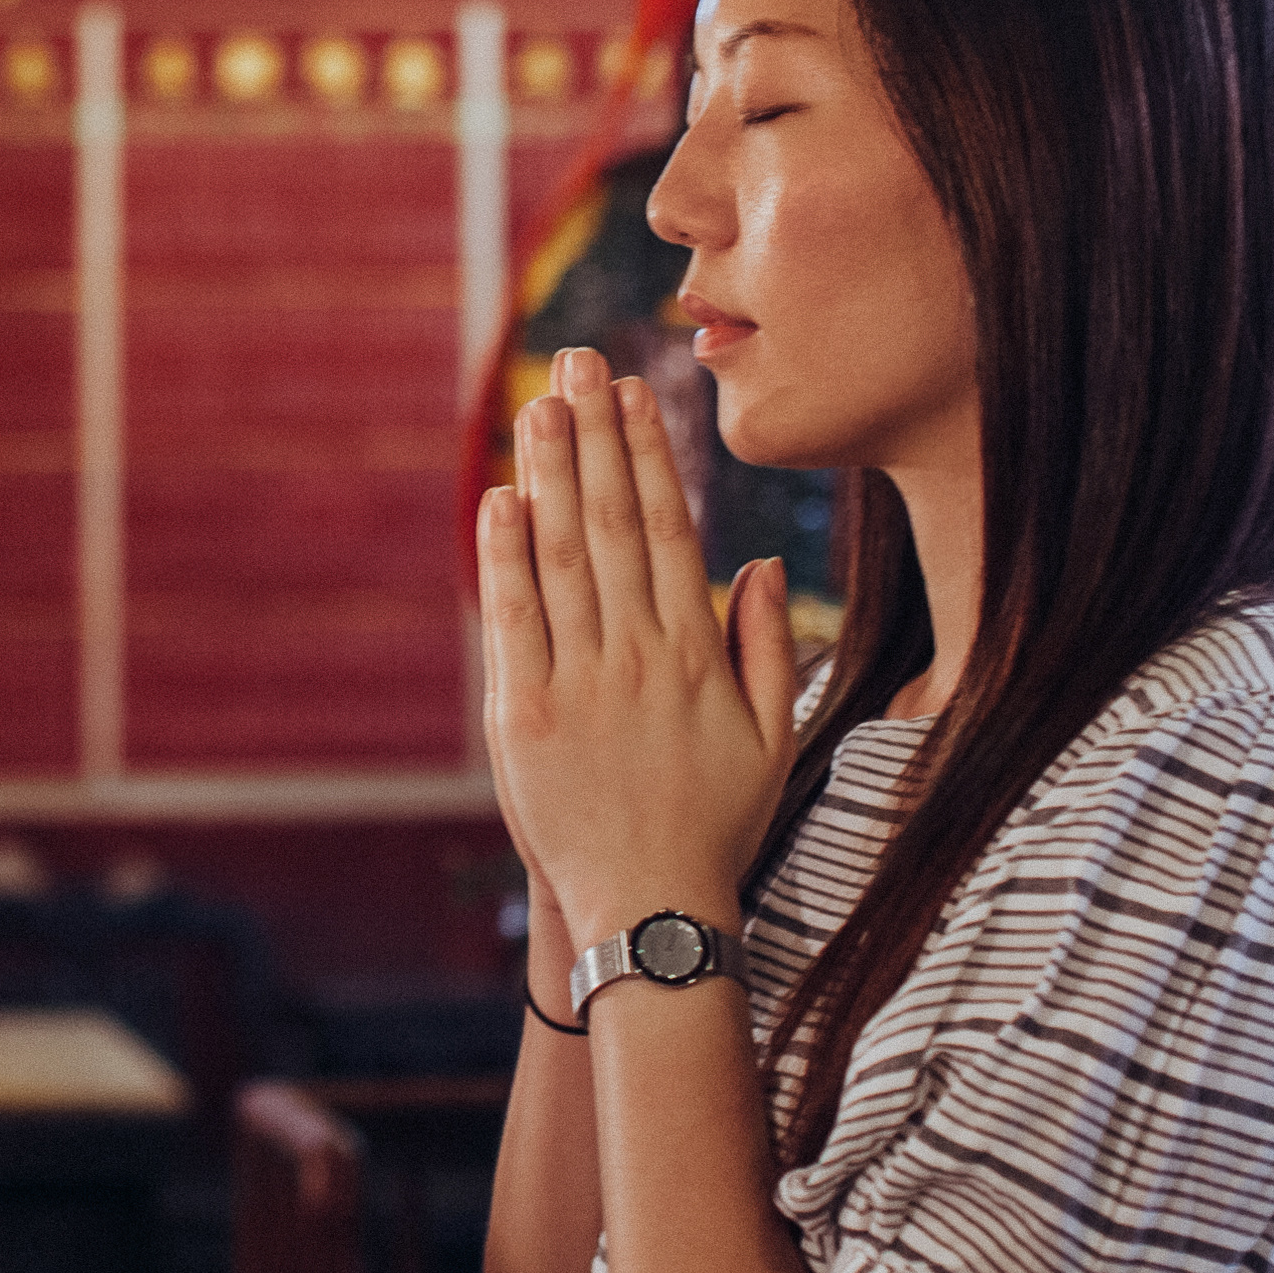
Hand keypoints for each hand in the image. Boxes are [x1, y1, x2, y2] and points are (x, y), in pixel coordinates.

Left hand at [481, 349, 795, 930]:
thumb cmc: (715, 825)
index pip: (670, 528)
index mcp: (698, 653)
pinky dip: (504, 556)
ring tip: (539, 403)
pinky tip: (500, 498)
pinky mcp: (527, 716)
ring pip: (563, 557)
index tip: (634, 392)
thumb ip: (769, 646)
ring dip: (549, 473)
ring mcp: (580, 683)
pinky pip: (514, 619)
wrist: (651, 911)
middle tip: (577, 361)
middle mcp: (640, 656)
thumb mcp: (772, 737)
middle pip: (612, 522)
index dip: (649, 453)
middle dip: (595, 435)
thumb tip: (763, 563)